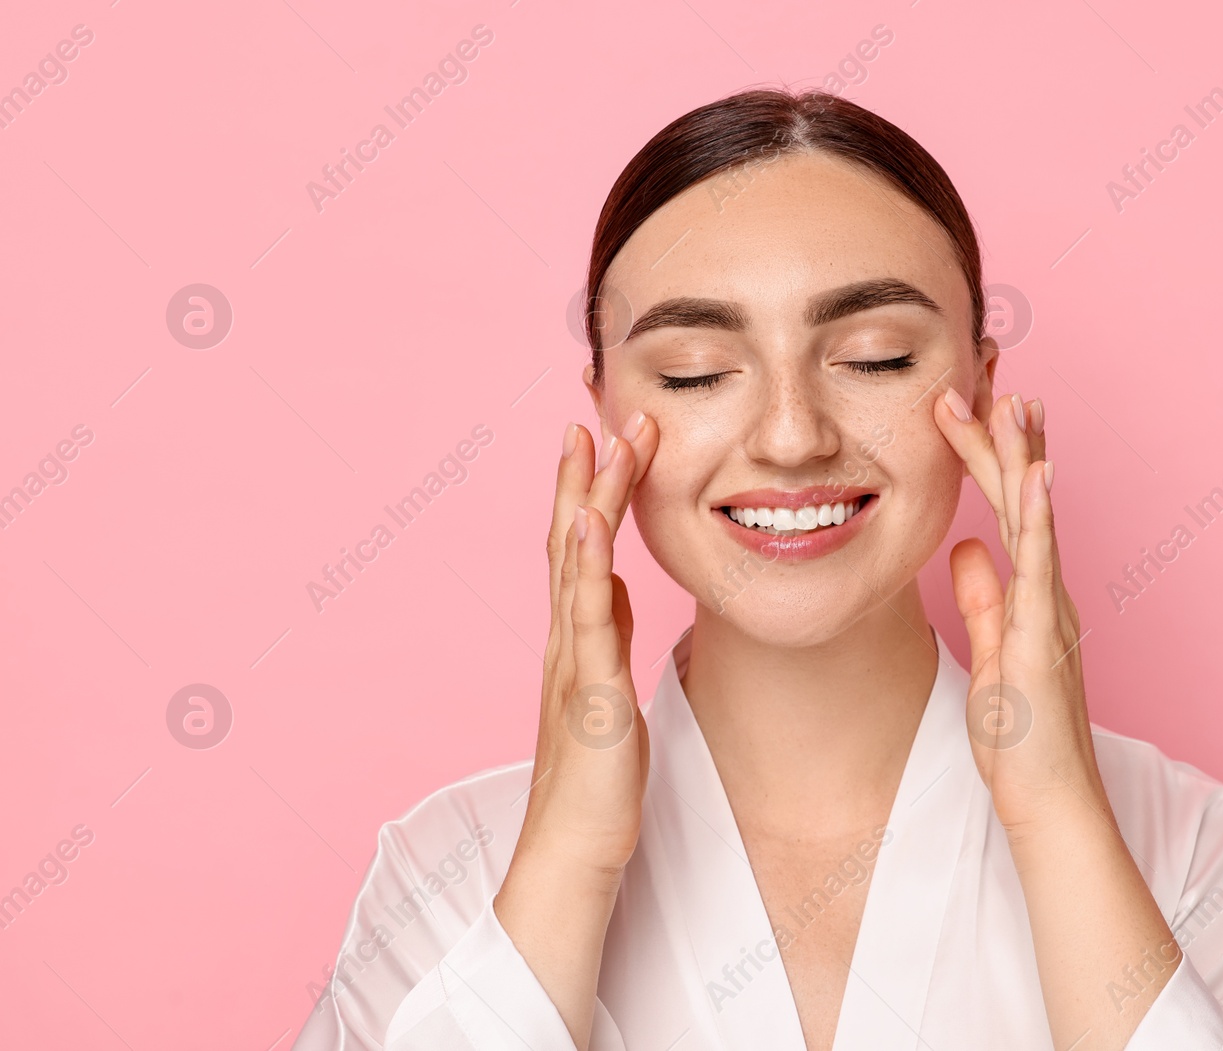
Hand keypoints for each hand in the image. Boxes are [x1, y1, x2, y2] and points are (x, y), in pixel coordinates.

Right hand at [522, 411, 660, 875]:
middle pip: (573, 543)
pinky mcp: (589, 693)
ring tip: (597, 442)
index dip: (590, 493)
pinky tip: (589, 523)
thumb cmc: (595, 782)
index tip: (604, 439)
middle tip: (598, 413)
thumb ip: (606, 636)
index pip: (581, 551)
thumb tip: (614, 586)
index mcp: (576, 641)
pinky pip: (586, 620)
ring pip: (577, 566)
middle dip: (587, 476)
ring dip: (588, 499)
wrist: (572, 851)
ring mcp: (573, 663)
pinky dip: (585, 567)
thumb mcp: (608, 689)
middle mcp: (566, 641)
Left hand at [934, 389, 1105, 834]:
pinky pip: (1040, 566)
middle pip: (1020, 499)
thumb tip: (965, 549)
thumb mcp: (991, 652)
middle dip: (1003, 438)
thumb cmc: (1022, 737)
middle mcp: (1047, 591)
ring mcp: (1050, 609)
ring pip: (1034, 519)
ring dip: (1023, 459)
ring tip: (1014, 401)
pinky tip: (1035, 473)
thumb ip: (981, 599)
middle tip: (987, 378)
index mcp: (1031, 593)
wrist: (1048, 800)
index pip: (1006, 510)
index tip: (972, 408)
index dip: (989, 459)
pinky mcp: (1044, 635)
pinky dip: (1037, 516)